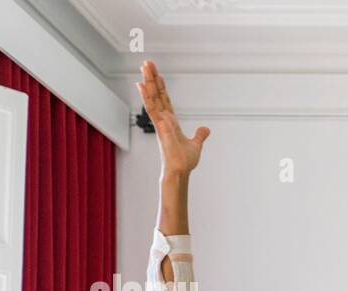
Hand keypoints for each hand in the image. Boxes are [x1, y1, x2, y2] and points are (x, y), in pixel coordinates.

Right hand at [136, 60, 208, 175]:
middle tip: (147, 62)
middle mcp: (163, 119)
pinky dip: (146, 96)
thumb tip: (206, 129)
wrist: (180, 171)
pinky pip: (151, 108)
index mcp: (171, 121)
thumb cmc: (184, 161)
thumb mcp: (196, 144)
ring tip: (144, 66)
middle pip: (156, 94)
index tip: (157, 74)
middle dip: (152, 78)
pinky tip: (141, 84)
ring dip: (148, 81)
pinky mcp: (159, 126)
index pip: (165, 100)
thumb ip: (199, 135)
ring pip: (152, 97)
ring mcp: (160, 121)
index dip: (160, 87)